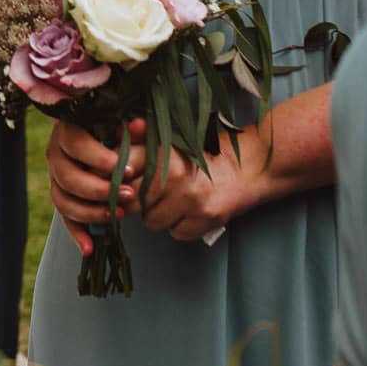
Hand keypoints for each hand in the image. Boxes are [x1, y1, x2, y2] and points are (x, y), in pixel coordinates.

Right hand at [45, 118, 145, 254]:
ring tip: (118, 217)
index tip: (128, 170)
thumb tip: (139, 125)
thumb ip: (131, 129)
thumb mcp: (123, 128)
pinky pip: (65, 219)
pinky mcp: (62, 198)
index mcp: (67, 132)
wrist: (100, 141)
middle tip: (127, 194)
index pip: (76, 145)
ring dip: (90, 212)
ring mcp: (55, 179)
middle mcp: (55, 155)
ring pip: (63, 201)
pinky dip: (77, 234)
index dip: (100, 159)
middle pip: (67, 177)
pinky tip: (90, 248)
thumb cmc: (114, 133)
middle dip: (98, 190)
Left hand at [125, 119, 256, 240]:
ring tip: (173, 202)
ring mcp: (189, 199)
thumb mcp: (173, 141)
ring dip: (158, 216)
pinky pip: (175, 233)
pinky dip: (179, 227)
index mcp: (162, 151)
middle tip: (150, 195)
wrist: (248, 166)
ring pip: (151, 221)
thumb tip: (118, 131)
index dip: (118, 179)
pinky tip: (189, 212)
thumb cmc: (205, 154)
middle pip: (132, 201)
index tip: (122, 181)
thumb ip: (142, 138)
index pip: (122, 169)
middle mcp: (173, 175)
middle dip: (136, 201)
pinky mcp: (204, 219)